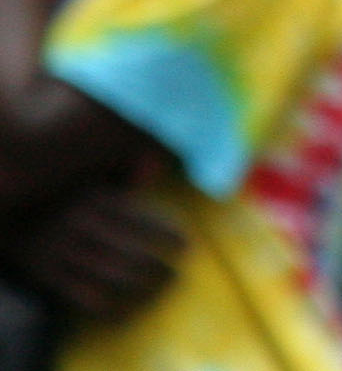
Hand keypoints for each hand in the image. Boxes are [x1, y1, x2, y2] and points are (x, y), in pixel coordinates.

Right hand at [0, 186, 181, 320]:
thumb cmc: (60, 191)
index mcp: (98, 201)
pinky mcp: (48, 275)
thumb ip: (123, 171)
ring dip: (140, 289)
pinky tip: (126, 311)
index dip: (167, 237)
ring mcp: (65, 253)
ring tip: (159, 290)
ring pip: (110, 278)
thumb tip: (156, 166)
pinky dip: (109, 308)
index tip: (187, 245)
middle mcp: (84, 228)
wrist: (9, 208)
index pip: (141, 223)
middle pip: (129, 255)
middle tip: (176, 275)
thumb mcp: (91, 174)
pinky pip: (82, 297)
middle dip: (158, 270)